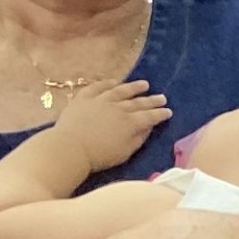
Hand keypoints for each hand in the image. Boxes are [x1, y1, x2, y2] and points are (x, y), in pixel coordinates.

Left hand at [45, 76, 171, 171]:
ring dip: (134, 87)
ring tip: (144, 84)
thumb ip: (139, 139)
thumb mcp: (125, 152)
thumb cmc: (99, 156)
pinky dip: (108, 83)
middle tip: (162, 97)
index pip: (150, 116)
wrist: (70, 148)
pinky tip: (115, 82)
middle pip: (138, 102)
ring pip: (121, 90)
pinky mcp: (84, 97)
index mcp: (130, 123)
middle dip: (151, 100)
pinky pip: (98, 87)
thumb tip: (148, 127)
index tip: (168, 111)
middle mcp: (118, 108)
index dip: (160, 114)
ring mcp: (101, 100)